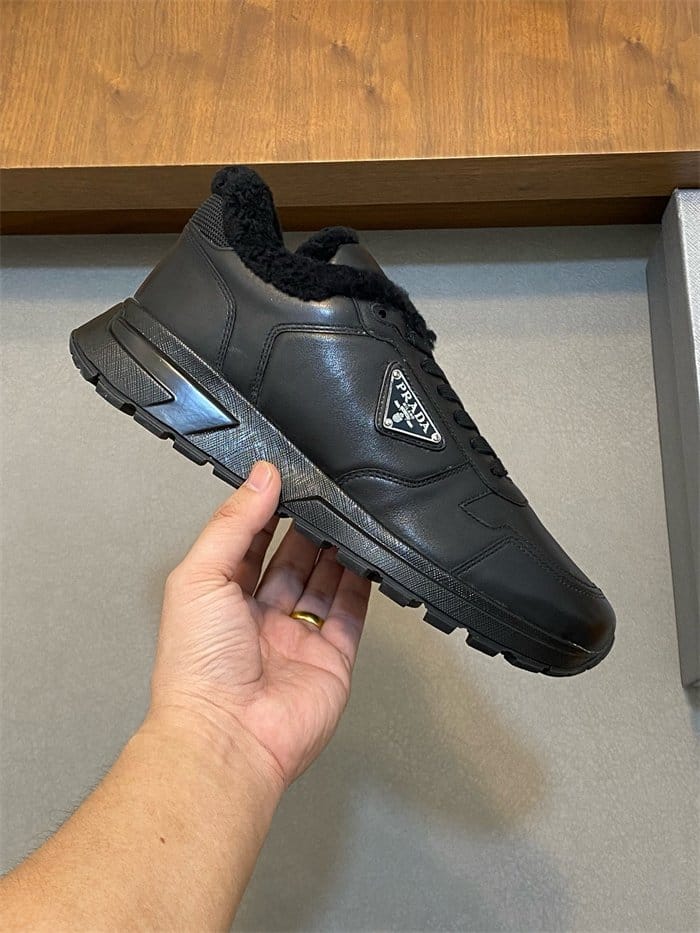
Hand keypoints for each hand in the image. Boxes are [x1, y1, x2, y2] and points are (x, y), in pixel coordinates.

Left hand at [148, 461, 370, 786]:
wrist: (228, 735)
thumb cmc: (196, 670)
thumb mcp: (200, 576)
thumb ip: (233, 524)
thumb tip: (260, 478)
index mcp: (218, 598)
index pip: (248, 542)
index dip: (266, 512)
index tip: (285, 482)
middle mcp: (257, 618)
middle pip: (290, 560)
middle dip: (306, 528)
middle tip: (323, 496)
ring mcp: (296, 639)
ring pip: (323, 582)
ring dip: (335, 550)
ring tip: (347, 517)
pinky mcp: (331, 658)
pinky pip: (351, 614)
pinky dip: (361, 585)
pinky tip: (366, 557)